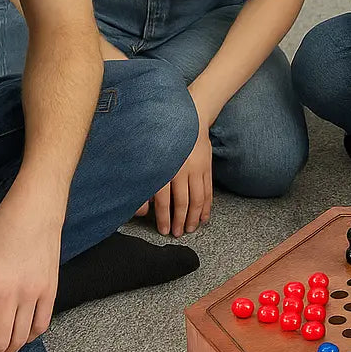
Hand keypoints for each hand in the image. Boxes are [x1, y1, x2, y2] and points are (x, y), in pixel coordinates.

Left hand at [0, 188, 62, 351]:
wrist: (37, 212)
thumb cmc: (2, 227)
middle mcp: (12, 292)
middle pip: (0, 340)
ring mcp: (34, 293)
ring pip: (22, 337)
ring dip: (11, 350)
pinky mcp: (51, 290)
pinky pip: (42, 324)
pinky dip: (32, 335)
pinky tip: (24, 334)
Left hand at [146, 123, 213, 237]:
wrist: (186, 117)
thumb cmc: (162, 138)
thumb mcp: (148, 155)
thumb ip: (145, 180)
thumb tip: (142, 206)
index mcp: (165, 167)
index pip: (163, 200)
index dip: (163, 218)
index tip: (164, 230)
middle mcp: (182, 169)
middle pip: (182, 202)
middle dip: (180, 221)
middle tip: (177, 234)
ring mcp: (197, 169)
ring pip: (197, 199)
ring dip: (194, 217)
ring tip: (190, 229)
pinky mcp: (207, 167)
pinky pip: (208, 191)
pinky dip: (207, 206)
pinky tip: (204, 218)